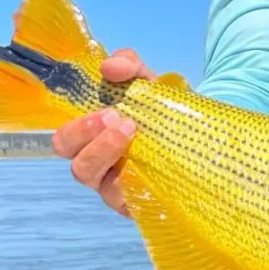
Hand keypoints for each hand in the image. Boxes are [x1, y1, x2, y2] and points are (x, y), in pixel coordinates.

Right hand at [52, 48, 156, 216]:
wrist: (202, 135)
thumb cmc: (162, 110)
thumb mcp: (147, 82)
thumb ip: (129, 66)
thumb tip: (110, 66)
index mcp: (93, 139)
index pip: (66, 141)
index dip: (78, 128)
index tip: (107, 108)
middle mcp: (100, 167)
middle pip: (76, 166)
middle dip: (87, 139)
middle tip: (117, 119)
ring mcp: (118, 189)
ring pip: (96, 182)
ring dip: (106, 152)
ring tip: (132, 131)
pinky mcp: (138, 203)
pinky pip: (125, 200)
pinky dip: (132, 181)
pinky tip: (149, 164)